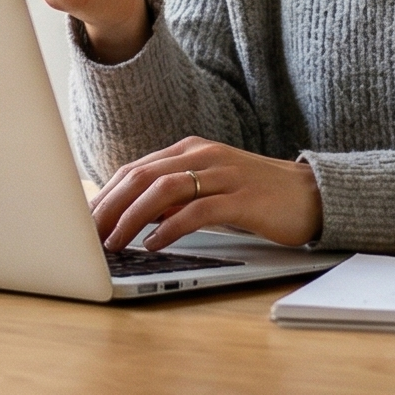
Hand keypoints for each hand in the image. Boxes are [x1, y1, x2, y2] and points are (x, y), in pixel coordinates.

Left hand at [92, 137, 321, 251]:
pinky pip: (197, 211)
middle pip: (141, 177)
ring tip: (113, 243)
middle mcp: (202, 156)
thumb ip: (175, 194)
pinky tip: (154, 244)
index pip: (135, 170)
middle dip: (109, 208)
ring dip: (132, 219)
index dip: (105, 196)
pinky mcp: (241, 198)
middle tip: (88, 236)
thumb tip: (132, 215)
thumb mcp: (209, 187)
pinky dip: (170, 228)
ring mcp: (223, 175)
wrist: (310, 195)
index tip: (84, 222)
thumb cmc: (255, 196)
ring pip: (163, 191)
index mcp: (189, 150)